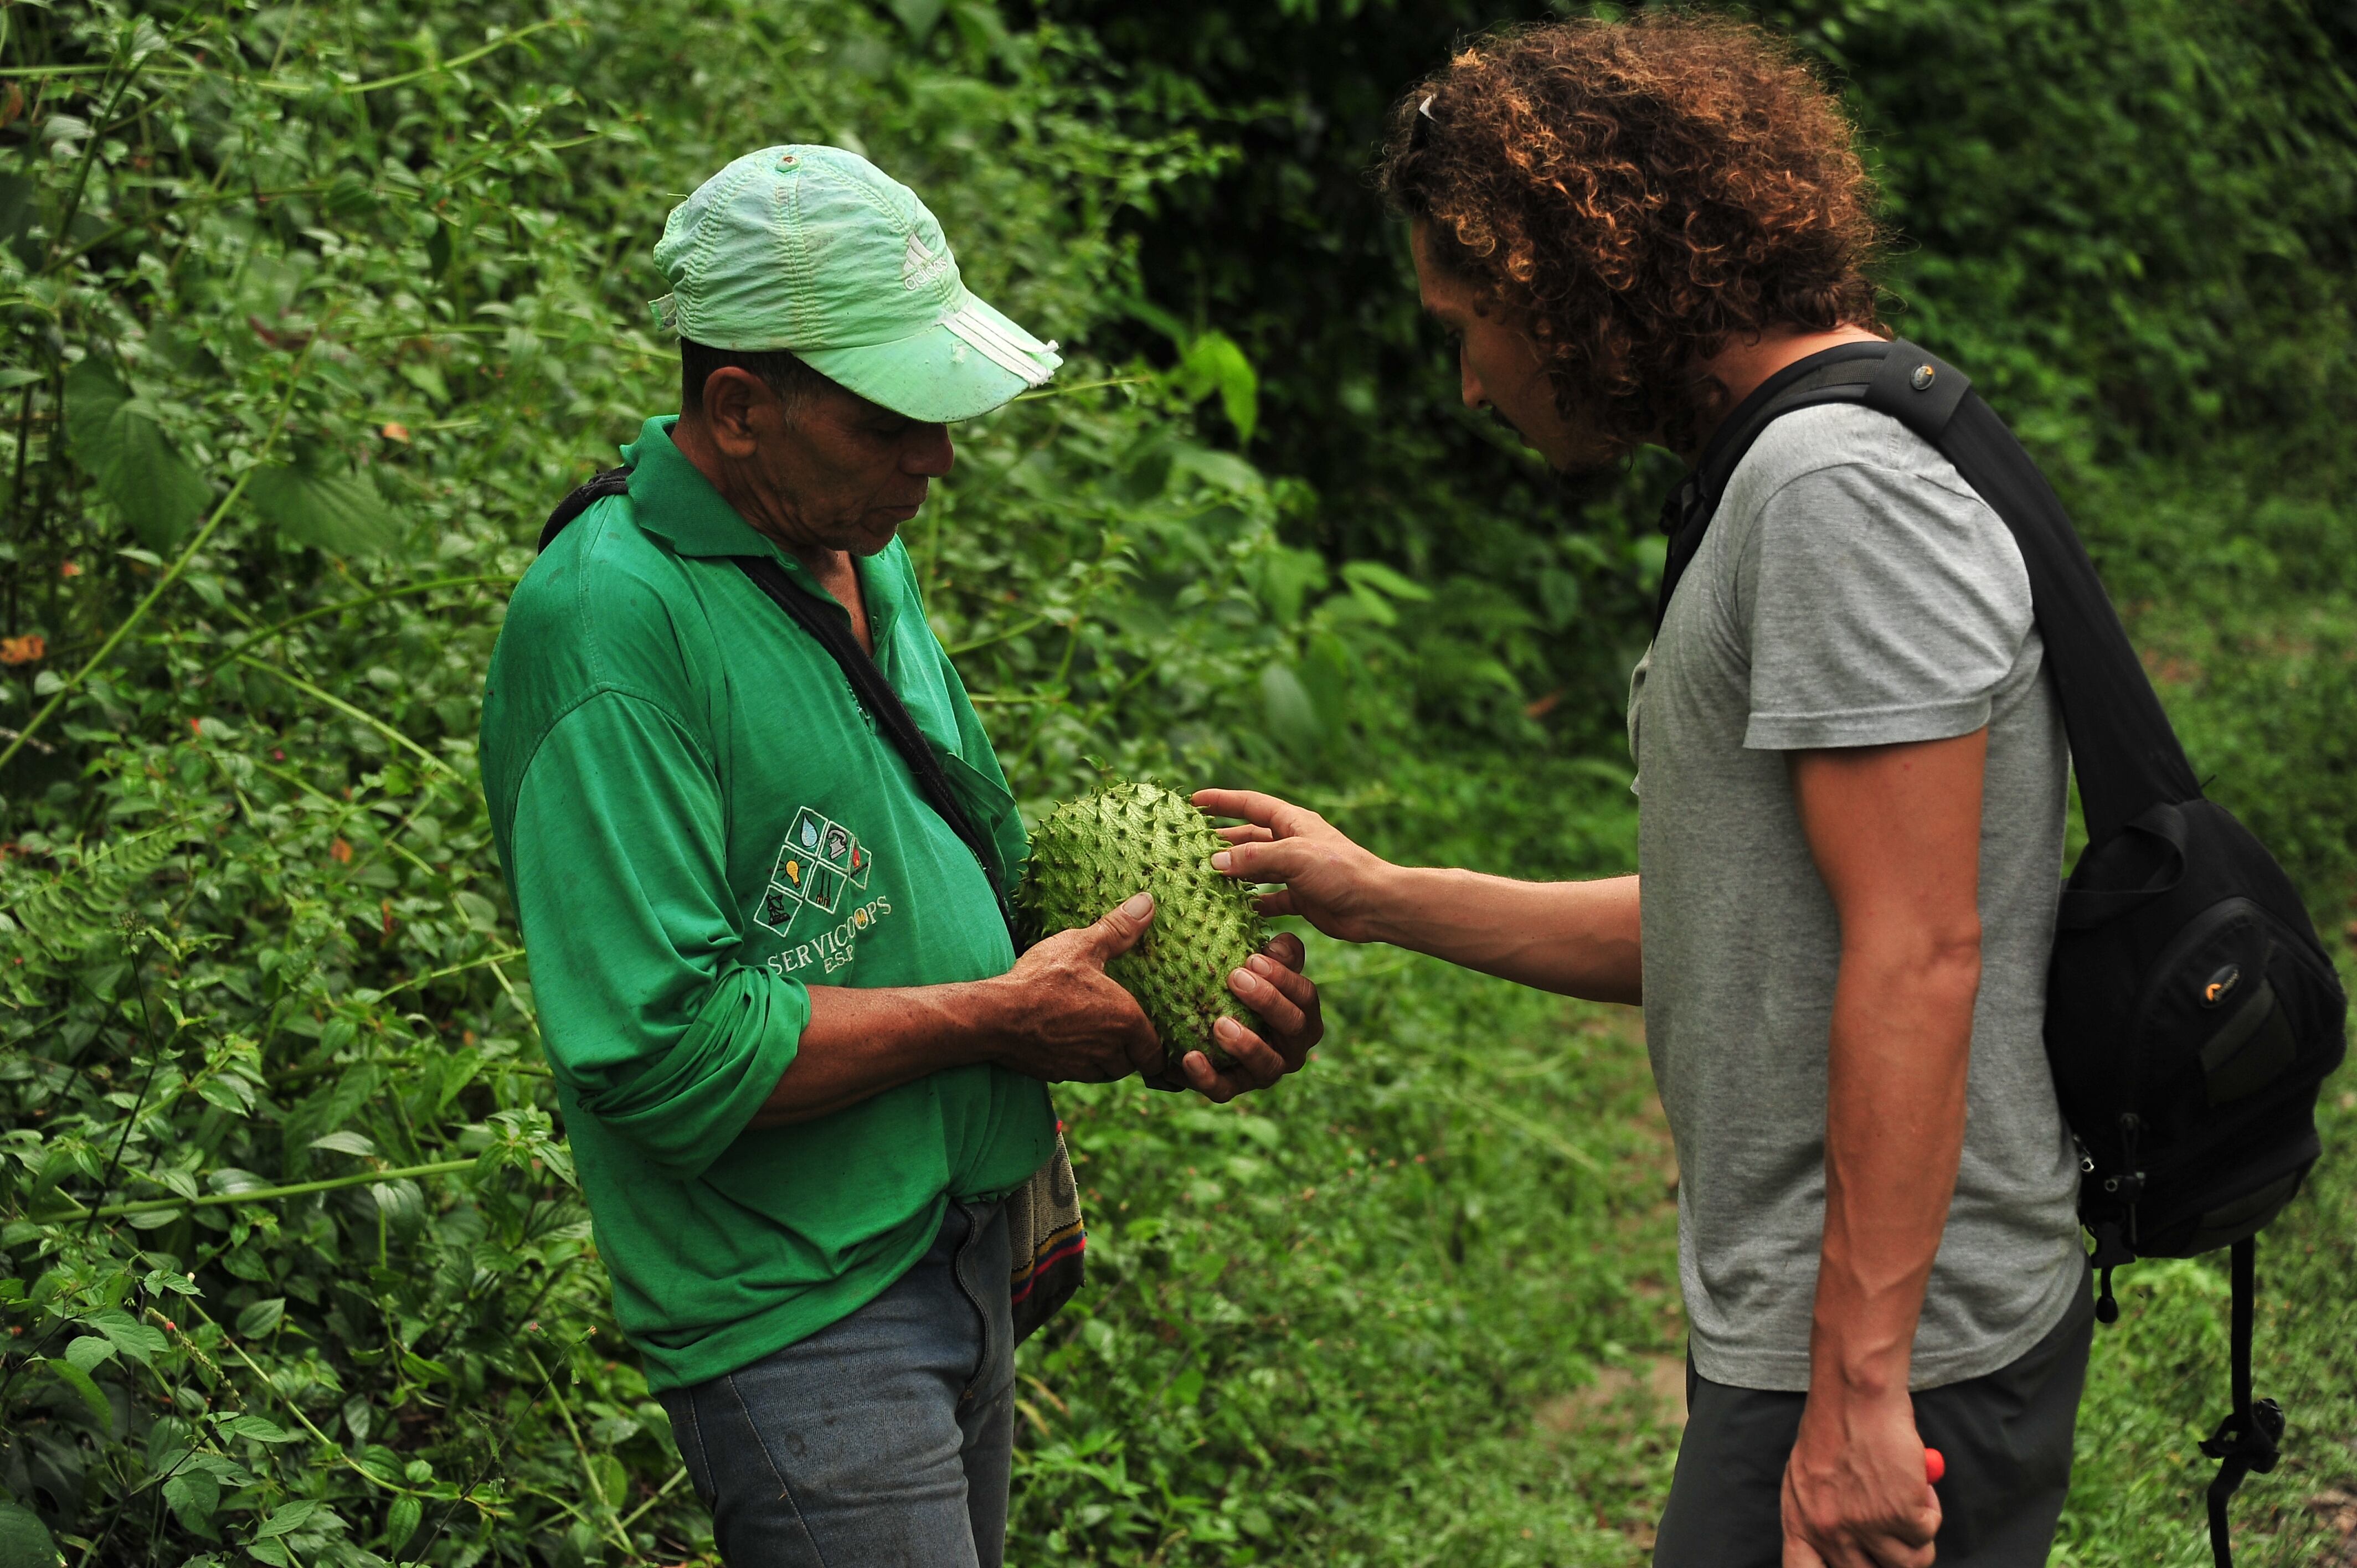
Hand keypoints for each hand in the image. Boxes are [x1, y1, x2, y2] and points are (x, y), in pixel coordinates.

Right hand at [989, 892, 1164, 1082]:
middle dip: (1129, 1051)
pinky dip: (1079, 1061)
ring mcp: (1081, 1066)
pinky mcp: (1057, 1074)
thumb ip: (1119, 929)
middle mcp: (1108, 1050)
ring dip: (1105, 1058)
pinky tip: (1068, 1039)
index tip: (1149, 1036)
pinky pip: (1079, 1073)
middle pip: (1131, 1063)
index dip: (1155, 1048)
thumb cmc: (1043, 979)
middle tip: (1121, 1029)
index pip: (1155, 1054)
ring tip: (1097, 1033)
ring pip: (1106, 1072)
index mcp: (1125, 1021)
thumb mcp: (1083, 945)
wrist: (996, 1015)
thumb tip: (1146, 903)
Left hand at [1154, 932, 1324, 1102]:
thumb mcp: (1261, 968)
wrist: (1206, 1026)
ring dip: (1246, 1044)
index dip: (1284, 977)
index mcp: (1303, 1016)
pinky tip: (1189, 1057)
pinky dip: (1208, 1077)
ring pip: (1267, 1065)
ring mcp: (1265, 1072)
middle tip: (1235, 978)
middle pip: (1293, 1027)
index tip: (1253, 959)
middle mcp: (1292, 1048)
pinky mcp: (1234, 1087)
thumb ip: (1277, 954)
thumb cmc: (1242, 989)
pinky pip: (1225, 1090)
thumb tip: (1276, 946)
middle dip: (1268, 1002)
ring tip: (1220, 1024)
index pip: (1305, 996)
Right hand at [1191, 789, 1396, 943]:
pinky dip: (1252, 904)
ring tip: (1203, 879)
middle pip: (1249, 837)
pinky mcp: (1301, 897)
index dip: (1222, 801)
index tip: (1194, 800)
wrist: (1375, 905)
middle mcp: (1292, 843)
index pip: (1250, 804)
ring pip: (1256, 869)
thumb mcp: (1293, 857)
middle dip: (1221, 841)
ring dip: (1233, 874)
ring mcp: (1296, 871)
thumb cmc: (1340, 871)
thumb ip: (1253, 858)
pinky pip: (1269, 898)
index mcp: (1292, 822)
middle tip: (1190, 847)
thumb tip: (1216, 862)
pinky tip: (1233, 910)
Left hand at [1780, 1387, 1939, 1567]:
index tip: (1858, 1565)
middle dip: (1892, 1559)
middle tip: (1901, 1534)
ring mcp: (1864, 1525)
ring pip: (1908, 1562)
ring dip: (1917, 1536)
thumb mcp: (1808, 1478)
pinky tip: (1916, 1482)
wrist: (1855, 1394)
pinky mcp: (1899, 1513)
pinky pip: (1926, 1533)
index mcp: (1800, 1522)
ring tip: (1909, 1499)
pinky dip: (1929, 1511)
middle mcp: (1829, 1531)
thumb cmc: (1834, 1427)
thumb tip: (1845, 1547)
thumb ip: (1820, 1516)